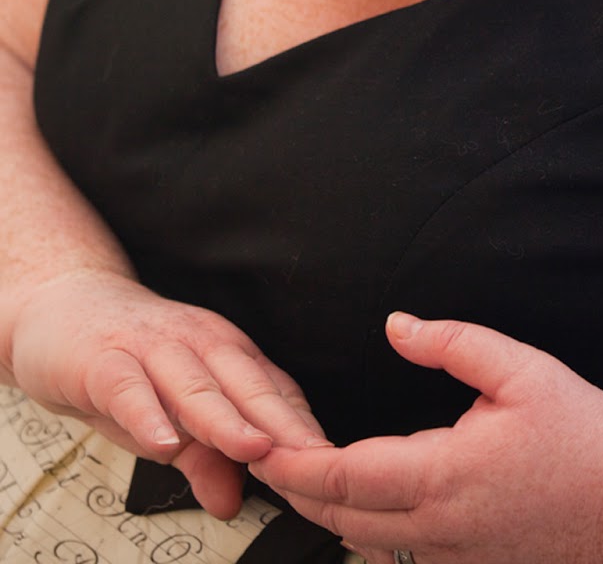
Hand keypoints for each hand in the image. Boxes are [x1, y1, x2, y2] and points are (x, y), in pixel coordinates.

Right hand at [6, 269, 329, 517]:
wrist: (61, 309)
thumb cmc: (125, 367)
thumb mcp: (169, 418)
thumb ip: (203, 458)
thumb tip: (231, 503)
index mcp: (225, 355)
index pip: (275, 393)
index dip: (302, 433)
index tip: (331, 471)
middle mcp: (198, 344)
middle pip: (247, 386)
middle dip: (283, 425)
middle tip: (312, 463)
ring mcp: (151, 348)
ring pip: (196, 385)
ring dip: (227, 419)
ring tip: (253, 450)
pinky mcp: (102, 359)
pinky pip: (128, 388)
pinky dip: (147, 415)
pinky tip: (162, 444)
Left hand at [251, 312, 602, 563]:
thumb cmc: (589, 434)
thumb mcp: (521, 368)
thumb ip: (450, 342)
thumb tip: (395, 324)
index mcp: (443, 476)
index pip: (343, 476)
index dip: (295, 462)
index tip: (262, 442)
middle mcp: (439, 529)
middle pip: (341, 518)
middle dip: (296, 489)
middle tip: (264, 455)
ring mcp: (455, 558)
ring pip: (367, 543)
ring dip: (330, 510)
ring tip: (302, 473)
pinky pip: (402, 555)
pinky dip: (369, 529)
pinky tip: (363, 501)